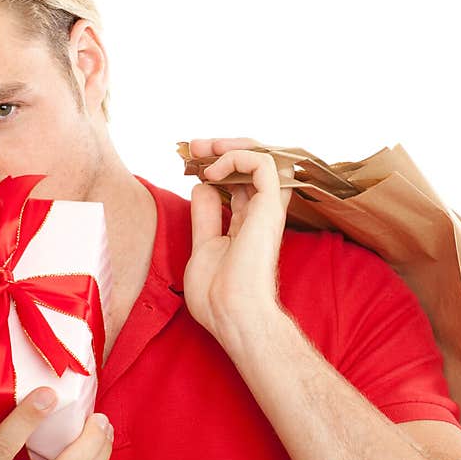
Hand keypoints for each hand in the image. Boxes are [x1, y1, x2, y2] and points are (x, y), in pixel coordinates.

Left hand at [184, 137, 293, 343]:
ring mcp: (266, 210)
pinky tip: (213, 172)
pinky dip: (237, 157)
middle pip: (252, 166)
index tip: (190, 163)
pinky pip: (264, 164)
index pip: (240, 183)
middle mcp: (260, 214)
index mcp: (246, 225)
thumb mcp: (202, 246)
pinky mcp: (269, 208)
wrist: (230, 313)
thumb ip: (205, 217)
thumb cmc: (216, 295)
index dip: (217, 166)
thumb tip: (202, 186)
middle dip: (222, 148)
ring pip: (265, 158)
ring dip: (232, 146)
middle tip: (193, 147)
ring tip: (204, 149)